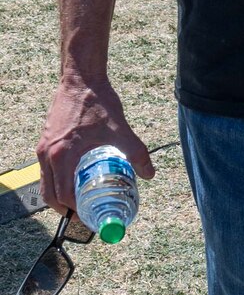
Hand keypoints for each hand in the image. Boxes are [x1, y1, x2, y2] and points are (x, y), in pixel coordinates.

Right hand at [37, 75, 155, 212]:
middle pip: (49, 193)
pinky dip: (57, 179)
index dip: (75, 210)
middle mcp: (46, 154)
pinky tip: (76, 177)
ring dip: (60, 195)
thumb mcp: (121, 130)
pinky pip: (46, 168)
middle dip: (66, 208)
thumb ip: (137, 153)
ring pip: (46, 182)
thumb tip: (149, 174)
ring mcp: (43, 147)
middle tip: (85, 214)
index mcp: (61, 155)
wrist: (81, 78)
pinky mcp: (45, 140)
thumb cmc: (97, 102)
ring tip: (81, 200)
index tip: (89, 216)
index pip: (62, 194)